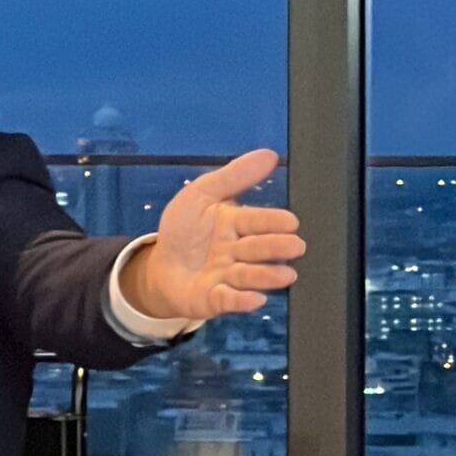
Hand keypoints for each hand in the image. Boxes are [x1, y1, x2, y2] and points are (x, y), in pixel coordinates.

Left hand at [120, 148, 304, 320]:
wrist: (159, 266)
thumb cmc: (184, 230)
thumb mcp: (201, 194)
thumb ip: (233, 176)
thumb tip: (269, 155)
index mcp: (235, 223)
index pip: (256, 220)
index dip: (272, 221)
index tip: (290, 222)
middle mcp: (236, 251)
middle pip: (257, 248)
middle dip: (275, 247)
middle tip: (295, 246)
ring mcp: (227, 276)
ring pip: (249, 275)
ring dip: (267, 275)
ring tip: (286, 274)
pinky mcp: (215, 299)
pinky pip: (229, 300)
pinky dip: (242, 301)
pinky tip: (255, 299)